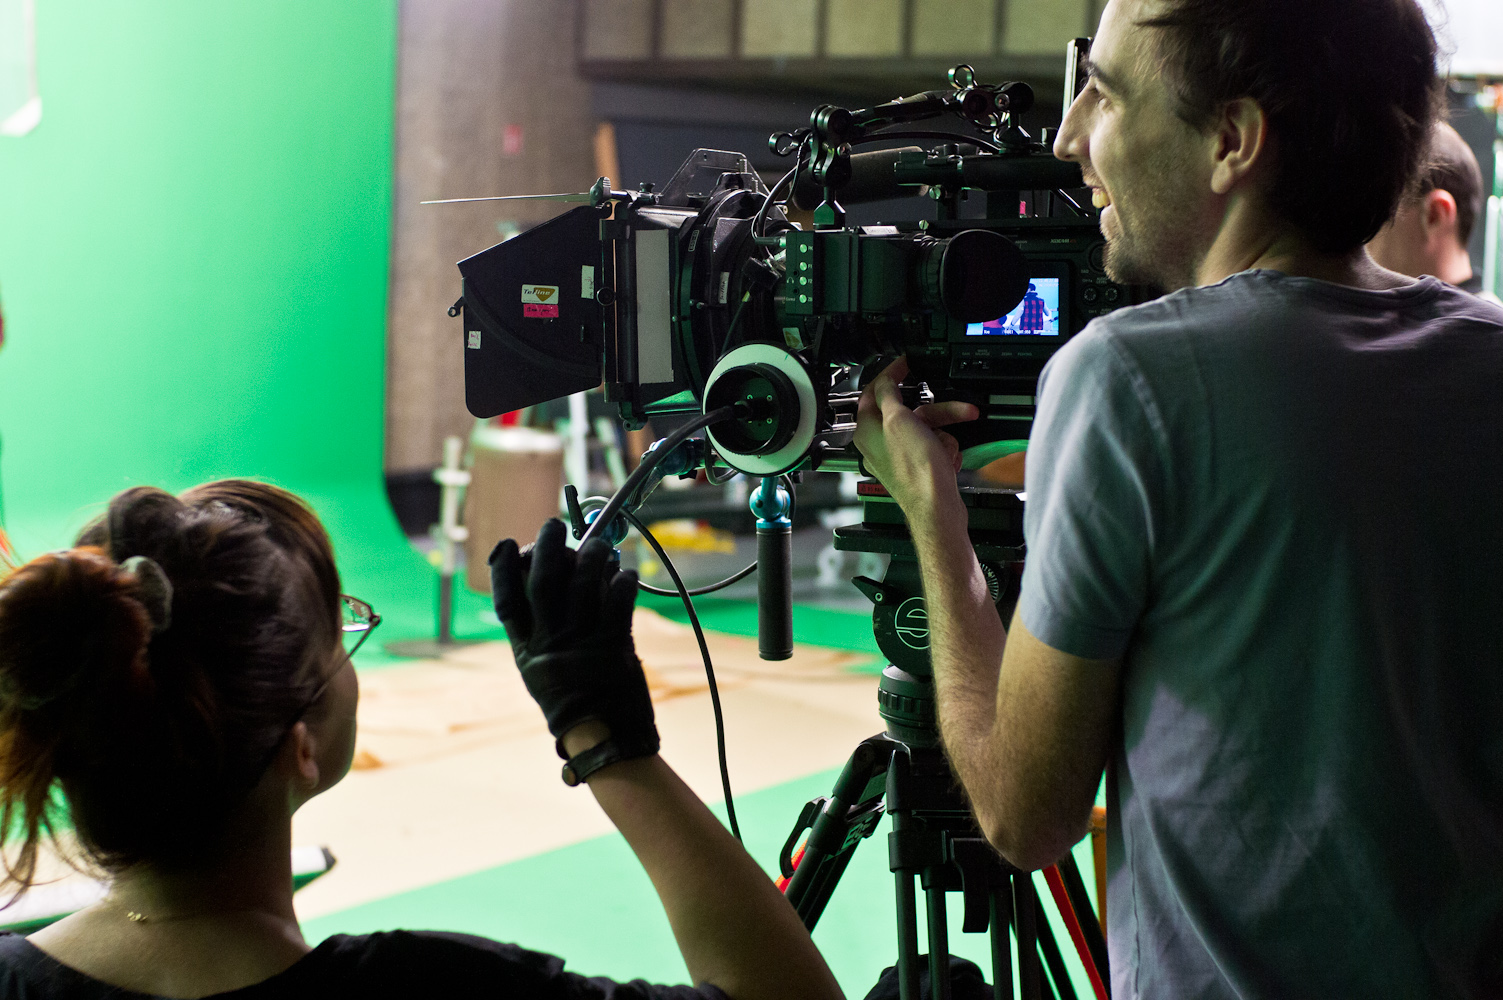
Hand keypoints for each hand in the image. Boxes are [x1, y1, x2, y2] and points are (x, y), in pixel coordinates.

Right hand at [489, 520, 658, 760]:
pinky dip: (621, 583)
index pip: (506, 603)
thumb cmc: (574, 704)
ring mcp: (582, 646)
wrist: (604, 739)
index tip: (508, 544)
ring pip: (583, 586)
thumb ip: (539, 636)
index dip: (504, 571)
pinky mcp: (614, 649)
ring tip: (598, 543)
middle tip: (552, 525)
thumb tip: (550, 587)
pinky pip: (618, 604)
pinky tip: (625, 573)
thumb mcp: (542, 674)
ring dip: (592, 557)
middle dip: (547, 548)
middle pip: (543, 583)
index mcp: (526, 652)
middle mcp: (550, 645)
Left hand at [854, 357, 977, 517]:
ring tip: (951, 445)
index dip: (891, 375)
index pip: (874, 392)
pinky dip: (944, 449)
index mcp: (867, 431)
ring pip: (926, 429)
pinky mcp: (917, 468)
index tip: (906, 364)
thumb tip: (884, 379)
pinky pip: (933, 446)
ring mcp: (899, 456)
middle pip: (908, 411)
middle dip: (936, 412)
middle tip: (957, 409)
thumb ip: (888, 395)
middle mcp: (879, 444)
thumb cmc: (915, 470)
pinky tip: (948, 459)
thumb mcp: (899, 420)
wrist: (936, 508)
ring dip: (944, 433)